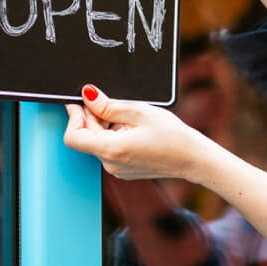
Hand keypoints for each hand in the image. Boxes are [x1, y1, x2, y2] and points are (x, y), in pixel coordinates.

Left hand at [63, 84, 220, 182]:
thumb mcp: (139, 111)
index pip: (73, 137)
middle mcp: (110, 164)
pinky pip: (109, 150)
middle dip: (92, 118)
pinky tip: (132, 128)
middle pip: (86, 137)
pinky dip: (113, 136)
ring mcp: (116, 169)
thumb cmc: (173, 136)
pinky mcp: (123, 170)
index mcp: (111, 149)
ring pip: (97, 143)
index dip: (73, 118)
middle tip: (109, 103)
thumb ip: (108, 105)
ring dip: (104, 126)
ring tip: (128, 118)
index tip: (78, 103)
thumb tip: (88, 95)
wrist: (193, 158)